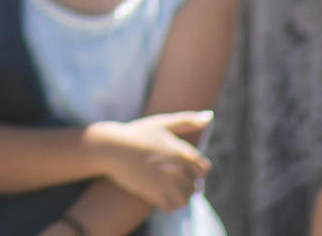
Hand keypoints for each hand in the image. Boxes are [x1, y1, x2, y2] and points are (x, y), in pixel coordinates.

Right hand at [86, 111, 212, 213]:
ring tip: (168, 189)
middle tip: (172, 178)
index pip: (203, 170)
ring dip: (179, 196)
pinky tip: (161, 196)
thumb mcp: (162, 123)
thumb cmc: (137, 133)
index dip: (195, 170)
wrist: (111, 148)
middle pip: (194, 186)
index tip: (184, 168)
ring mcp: (166, 184)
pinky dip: (169, 204)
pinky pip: (171, 207)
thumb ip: (188, 120)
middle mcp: (178, 169)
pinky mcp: (154, 194)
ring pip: (184, 199)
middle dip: (186, 184)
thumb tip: (210, 115)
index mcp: (182, 152)